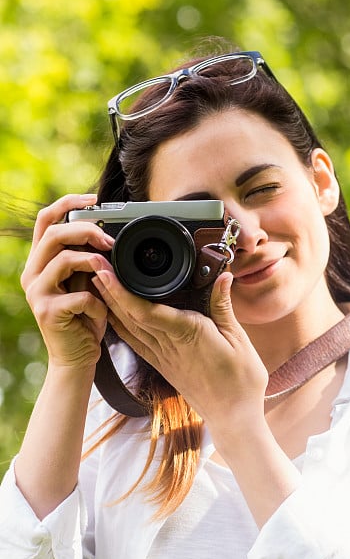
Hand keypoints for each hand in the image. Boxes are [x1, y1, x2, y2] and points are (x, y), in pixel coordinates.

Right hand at [21, 194, 113, 370]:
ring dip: (93, 264)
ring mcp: (36, 293)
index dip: (67, 202)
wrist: (76, 358)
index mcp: (39, 262)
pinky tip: (101, 314)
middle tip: (109, 240)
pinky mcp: (48, 312)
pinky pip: (79, 296)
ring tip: (107, 275)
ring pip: (64, 259)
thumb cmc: (85, 319)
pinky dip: (97, 303)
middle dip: (85, 230)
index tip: (94, 199)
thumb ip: (86, 259)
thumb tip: (103, 232)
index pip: (45, 220)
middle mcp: (32, 274)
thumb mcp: (85, 283)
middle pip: (53, 234)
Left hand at [92, 268, 268, 436]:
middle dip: (109, 290)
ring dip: (110, 306)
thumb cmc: (240, 380)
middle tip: (92, 266)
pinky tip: (112, 316)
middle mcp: (169, 345)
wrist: (233, 416)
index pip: (146, 310)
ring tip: (95, 284)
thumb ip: (223, 306)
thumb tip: (222, 276)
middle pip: (130, 315)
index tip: (107, 272)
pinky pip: (136, 343)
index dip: (122, 291)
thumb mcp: (238, 339)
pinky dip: (121, 326)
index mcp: (188, 332)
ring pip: (129, 328)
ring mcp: (163, 357)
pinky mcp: (162, 366)